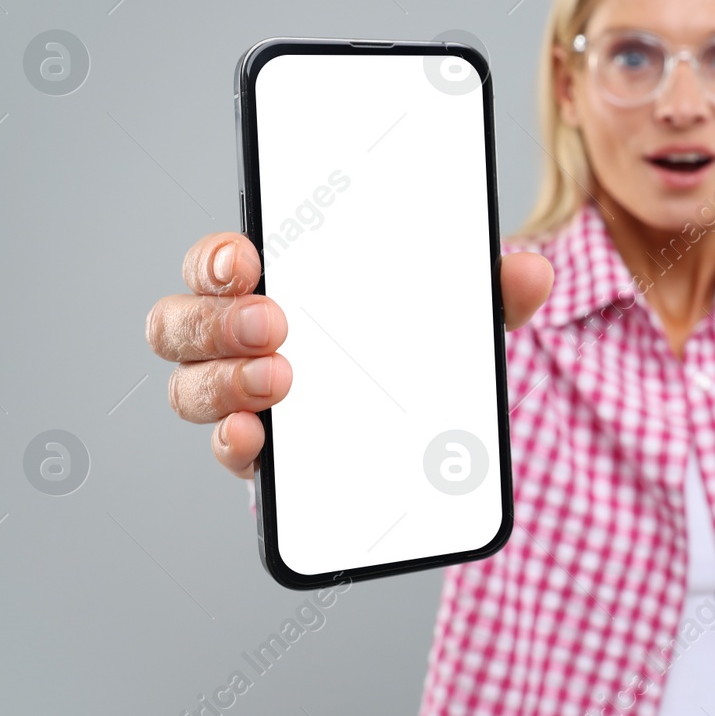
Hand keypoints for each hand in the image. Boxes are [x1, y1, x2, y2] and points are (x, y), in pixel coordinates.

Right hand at [144, 232, 554, 477]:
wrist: (431, 434)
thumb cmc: (419, 346)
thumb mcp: (460, 314)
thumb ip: (493, 290)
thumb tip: (533, 271)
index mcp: (281, 286)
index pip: (221, 262)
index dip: (217, 257)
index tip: (248, 259)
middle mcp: (242, 341)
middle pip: (181, 323)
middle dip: (216, 320)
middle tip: (274, 323)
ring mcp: (245, 400)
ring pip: (190, 387)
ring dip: (222, 382)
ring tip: (278, 382)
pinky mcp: (264, 458)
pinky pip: (228, 450)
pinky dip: (232, 444)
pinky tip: (254, 440)